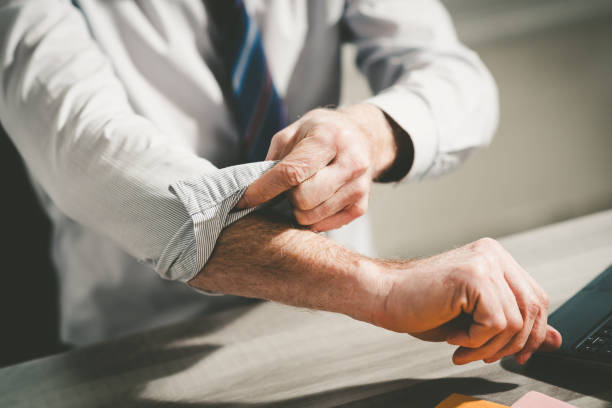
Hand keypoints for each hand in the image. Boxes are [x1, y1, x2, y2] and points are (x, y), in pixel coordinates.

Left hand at [236, 104, 396, 231]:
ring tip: (304, 190)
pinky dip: (312, 217)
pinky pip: (323, 226)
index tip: (245, 199)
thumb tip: (254, 191)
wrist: (363, 138)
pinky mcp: (360, 207)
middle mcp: (351, 163)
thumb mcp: (295, 132)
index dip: (264, 189)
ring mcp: (359, 187)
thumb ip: (275, 159)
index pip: (292, 172)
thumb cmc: (322, 134)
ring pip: (311, 217)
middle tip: (290, 185)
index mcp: (330, 139)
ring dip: (298, 208)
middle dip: (287, 196)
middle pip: (302, 199)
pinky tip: (316, 199)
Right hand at [372, 237, 561, 364]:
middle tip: (484, 356)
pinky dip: (476, 340)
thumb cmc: (419, 305)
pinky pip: (497, 322)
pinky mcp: (474, 276)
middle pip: (534, 308)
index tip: (516, 355)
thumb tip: (555, 340)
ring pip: (516, 321)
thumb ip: (516, 326)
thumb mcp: (474, 319)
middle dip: (514, 344)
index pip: (536, 299)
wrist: (383, 295)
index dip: (532, 332)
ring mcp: (484, 262)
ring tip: (461, 346)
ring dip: (489, 346)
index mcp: (494, 258)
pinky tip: (453, 335)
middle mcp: (493, 255)